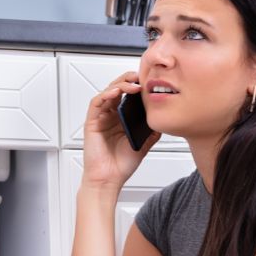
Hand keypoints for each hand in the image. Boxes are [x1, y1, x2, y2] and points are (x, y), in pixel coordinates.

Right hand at [82, 71, 160, 190]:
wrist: (109, 179)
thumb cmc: (121, 165)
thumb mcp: (144, 144)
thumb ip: (152, 131)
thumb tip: (163, 118)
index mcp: (121, 120)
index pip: (128, 96)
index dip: (137, 85)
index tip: (149, 81)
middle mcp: (110, 117)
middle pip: (117, 89)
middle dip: (128, 79)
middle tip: (140, 76)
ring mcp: (100, 119)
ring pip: (107, 92)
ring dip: (119, 84)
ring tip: (132, 83)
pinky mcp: (91, 123)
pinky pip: (96, 103)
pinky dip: (105, 95)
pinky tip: (116, 92)